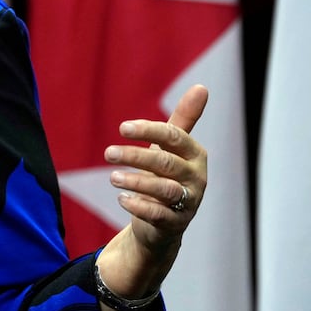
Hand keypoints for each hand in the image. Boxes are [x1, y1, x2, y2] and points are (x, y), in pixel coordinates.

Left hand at [97, 84, 208, 300]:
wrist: (165, 219)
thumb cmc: (167, 173)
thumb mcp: (173, 146)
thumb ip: (184, 118)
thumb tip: (202, 87)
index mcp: (195, 154)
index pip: (174, 136)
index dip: (148, 130)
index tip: (122, 128)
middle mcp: (196, 177)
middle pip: (166, 162)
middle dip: (135, 156)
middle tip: (108, 153)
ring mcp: (189, 201)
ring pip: (164, 189)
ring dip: (136, 181)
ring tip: (113, 177)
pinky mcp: (176, 223)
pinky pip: (158, 214)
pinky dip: (139, 206)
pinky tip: (122, 199)